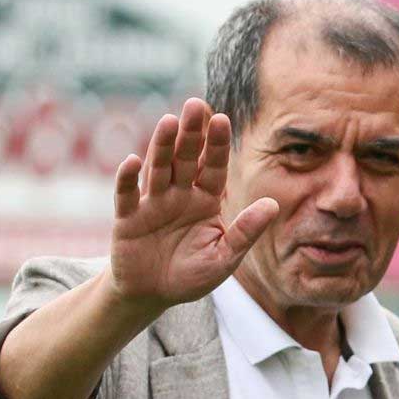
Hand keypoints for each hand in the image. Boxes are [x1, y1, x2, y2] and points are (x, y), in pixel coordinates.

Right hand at [108, 97, 278, 309]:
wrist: (153, 294)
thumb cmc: (192, 275)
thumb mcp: (225, 258)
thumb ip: (245, 232)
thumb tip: (273, 206)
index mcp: (205, 200)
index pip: (214, 168)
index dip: (217, 145)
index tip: (222, 119)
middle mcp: (178, 195)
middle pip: (185, 159)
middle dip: (191, 133)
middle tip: (195, 104)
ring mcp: (151, 204)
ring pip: (157, 169)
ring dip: (161, 146)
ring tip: (168, 121)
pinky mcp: (127, 219)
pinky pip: (126, 197)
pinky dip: (127, 180)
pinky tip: (131, 161)